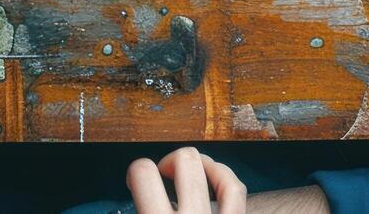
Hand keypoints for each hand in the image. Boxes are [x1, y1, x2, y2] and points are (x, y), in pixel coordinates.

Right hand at [127, 147, 246, 212]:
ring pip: (216, 170)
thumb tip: (132, 201)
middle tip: (164, 174)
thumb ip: (143, 209)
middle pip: (185, 160)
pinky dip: (224, 177)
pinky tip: (215, 181)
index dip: (136, 170)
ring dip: (200, 164)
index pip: (143, 173)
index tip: (136, 179)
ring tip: (189, 173)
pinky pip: (235, 190)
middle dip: (171, 160)